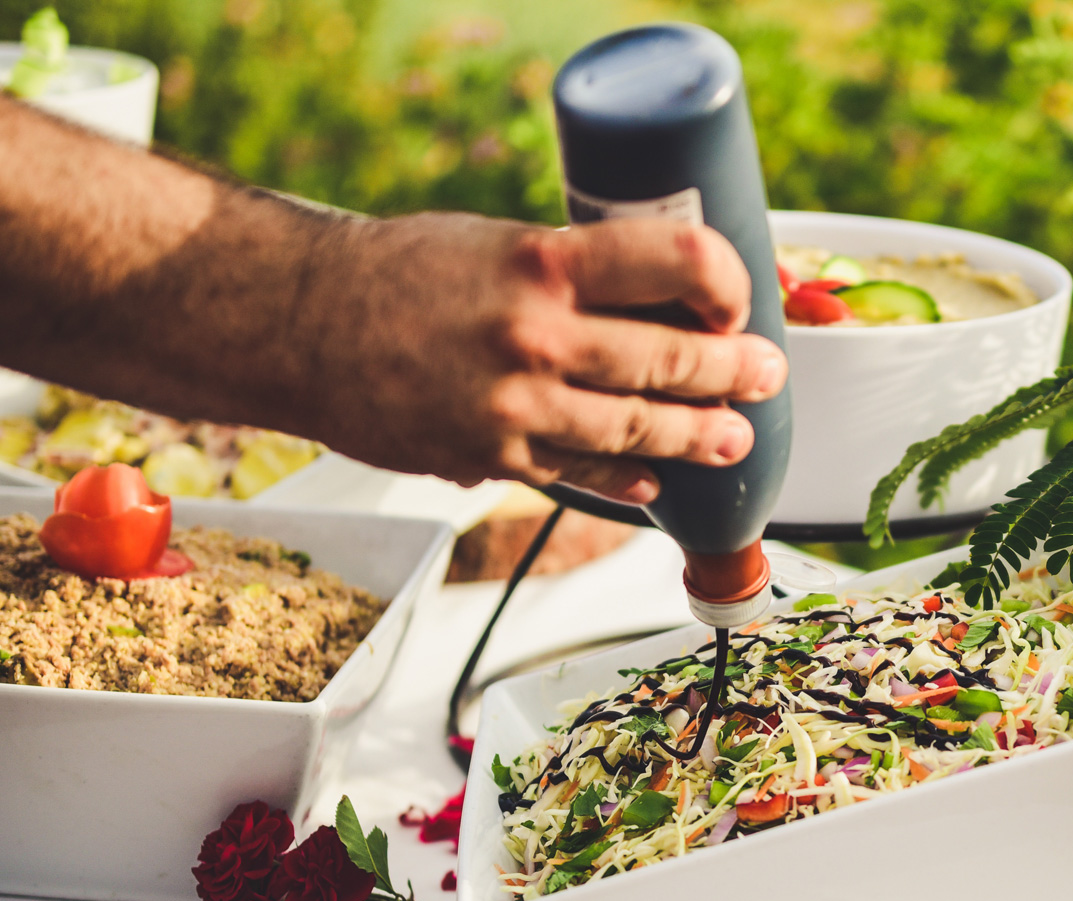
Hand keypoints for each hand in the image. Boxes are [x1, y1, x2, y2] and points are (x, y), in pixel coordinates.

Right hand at [302, 213, 786, 501]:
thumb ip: (575, 272)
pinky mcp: (490, 455)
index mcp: (543, 258)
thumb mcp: (498, 241)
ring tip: (732, 438)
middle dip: (733, 370)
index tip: (735, 299)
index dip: (724, 280)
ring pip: (636, 429)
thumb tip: (663, 301)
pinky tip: (655, 482)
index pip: (675, 259)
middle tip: (767, 375)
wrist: (301, 322)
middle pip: (671, 356)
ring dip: (698, 437)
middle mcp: (534, 331)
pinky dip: (624, 480)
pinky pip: (578, 474)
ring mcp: (514, 403)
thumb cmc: (403, 271)